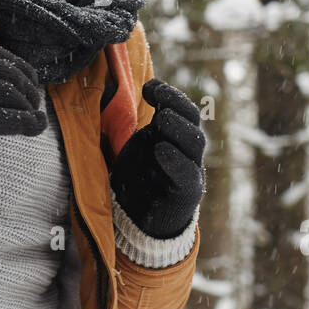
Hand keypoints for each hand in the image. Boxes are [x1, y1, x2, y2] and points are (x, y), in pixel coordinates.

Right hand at [0, 41, 47, 154]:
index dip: (15, 62)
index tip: (27, 75)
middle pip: (4, 68)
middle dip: (26, 83)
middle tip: (34, 98)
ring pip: (7, 90)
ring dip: (27, 103)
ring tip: (34, 113)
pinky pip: (5, 118)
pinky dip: (26, 122)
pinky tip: (35, 126)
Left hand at [109, 79, 204, 238]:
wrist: (139, 221)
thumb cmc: (137, 179)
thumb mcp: (133, 147)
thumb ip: (133, 127)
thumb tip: (113, 95)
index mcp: (174, 135)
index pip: (182, 109)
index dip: (169, 94)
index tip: (149, 87)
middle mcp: (186, 149)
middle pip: (192, 121)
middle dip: (176, 103)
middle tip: (157, 97)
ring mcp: (190, 170)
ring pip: (195, 143)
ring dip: (178, 128)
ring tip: (162, 119)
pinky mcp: (186, 193)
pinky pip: (187, 175)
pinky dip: (176, 162)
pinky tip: (161, 151)